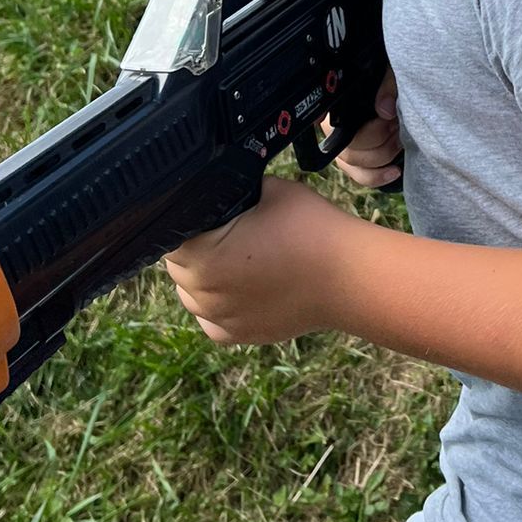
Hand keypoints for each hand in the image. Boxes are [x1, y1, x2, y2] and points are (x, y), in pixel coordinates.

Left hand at [163, 176, 346, 345]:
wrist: (350, 276)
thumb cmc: (312, 228)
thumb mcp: (266, 188)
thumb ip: (230, 188)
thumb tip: (211, 185)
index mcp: (203, 255)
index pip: (171, 232)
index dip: (191, 218)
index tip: (217, 213)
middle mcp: (203, 293)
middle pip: (180, 265)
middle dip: (198, 247)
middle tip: (234, 232)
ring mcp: (219, 319)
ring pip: (192, 293)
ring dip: (206, 276)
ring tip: (241, 258)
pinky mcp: (237, 336)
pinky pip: (212, 318)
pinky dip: (221, 303)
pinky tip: (245, 285)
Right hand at [333, 69, 402, 189]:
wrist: (394, 92)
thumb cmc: (387, 80)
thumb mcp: (389, 71)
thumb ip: (387, 85)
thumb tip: (385, 110)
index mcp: (334, 101)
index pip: (327, 116)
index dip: (351, 123)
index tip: (383, 117)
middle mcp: (330, 125)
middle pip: (346, 145)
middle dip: (377, 137)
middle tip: (396, 124)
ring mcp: (341, 146)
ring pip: (353, 162)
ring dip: (382, 153)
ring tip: (398, 137)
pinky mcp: (354, 161)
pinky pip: (360, 176)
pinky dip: (378, 176)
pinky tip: (395, 171)